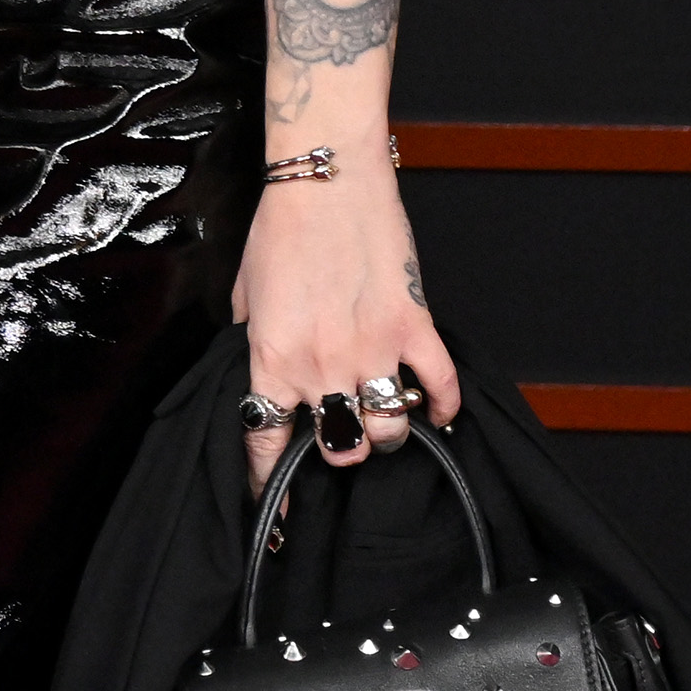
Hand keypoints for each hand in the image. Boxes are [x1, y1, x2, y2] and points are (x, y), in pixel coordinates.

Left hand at [237, 170, 458, 482]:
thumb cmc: (279, 230)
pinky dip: (445, 405)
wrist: (324, 182)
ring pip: (391, 428)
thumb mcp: (245, 292)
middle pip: (341, 446)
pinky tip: (439, 410)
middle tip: (340, 438)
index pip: (267, 437)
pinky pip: (441, 386)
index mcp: (272, 357)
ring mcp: (372, 349)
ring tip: (382, 417)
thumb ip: (255, 339)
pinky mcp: (414, 328)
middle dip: (341, 451)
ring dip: (388, 431)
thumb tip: (261, 366)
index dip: (269, 481)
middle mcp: (322, 364)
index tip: (273, 508)